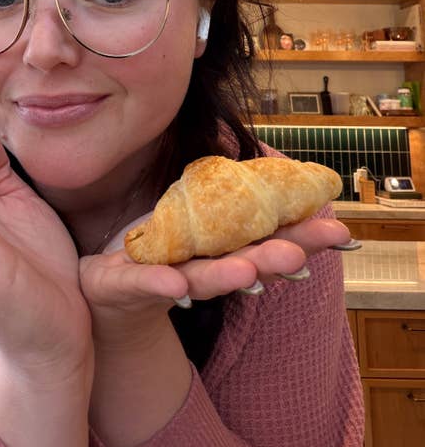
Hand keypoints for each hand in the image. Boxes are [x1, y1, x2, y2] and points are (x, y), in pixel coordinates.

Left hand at [80, 212, 352, 342]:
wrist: (105, 290)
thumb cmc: (156, 250)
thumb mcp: (191, 217)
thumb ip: (225, 196)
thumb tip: (257, 156)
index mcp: (221, 252)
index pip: (266, 243)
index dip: (301, 238)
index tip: (340, 233)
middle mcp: (202, 271)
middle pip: (243, 264)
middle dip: (274, 259)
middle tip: (303, 254)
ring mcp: (166, 281)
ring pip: (201, 278)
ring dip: (227, 275)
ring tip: (250, 271)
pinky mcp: (126, 285)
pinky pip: (144, 283)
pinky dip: (160, 283)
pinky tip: (175, 283)